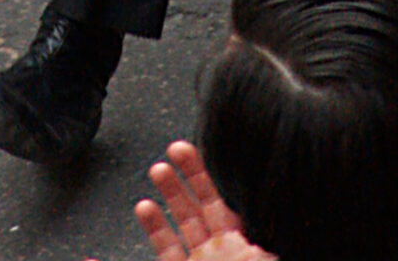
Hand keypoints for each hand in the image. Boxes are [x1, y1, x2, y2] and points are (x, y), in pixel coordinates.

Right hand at [128, 142, 273, 260]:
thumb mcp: (254, 259)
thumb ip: (250, 246)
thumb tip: (248, 231)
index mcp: (245, 242)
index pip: (233, 200)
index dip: (220, 175)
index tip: (209, 150)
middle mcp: (222, 249)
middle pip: (206, 202)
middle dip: (191, 173)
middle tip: (176, 148)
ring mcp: (200, 260)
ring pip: (183, 221)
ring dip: (170, 194)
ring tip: (158, 169)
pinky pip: (165, 246)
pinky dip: (153, 226)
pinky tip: (143, 206)